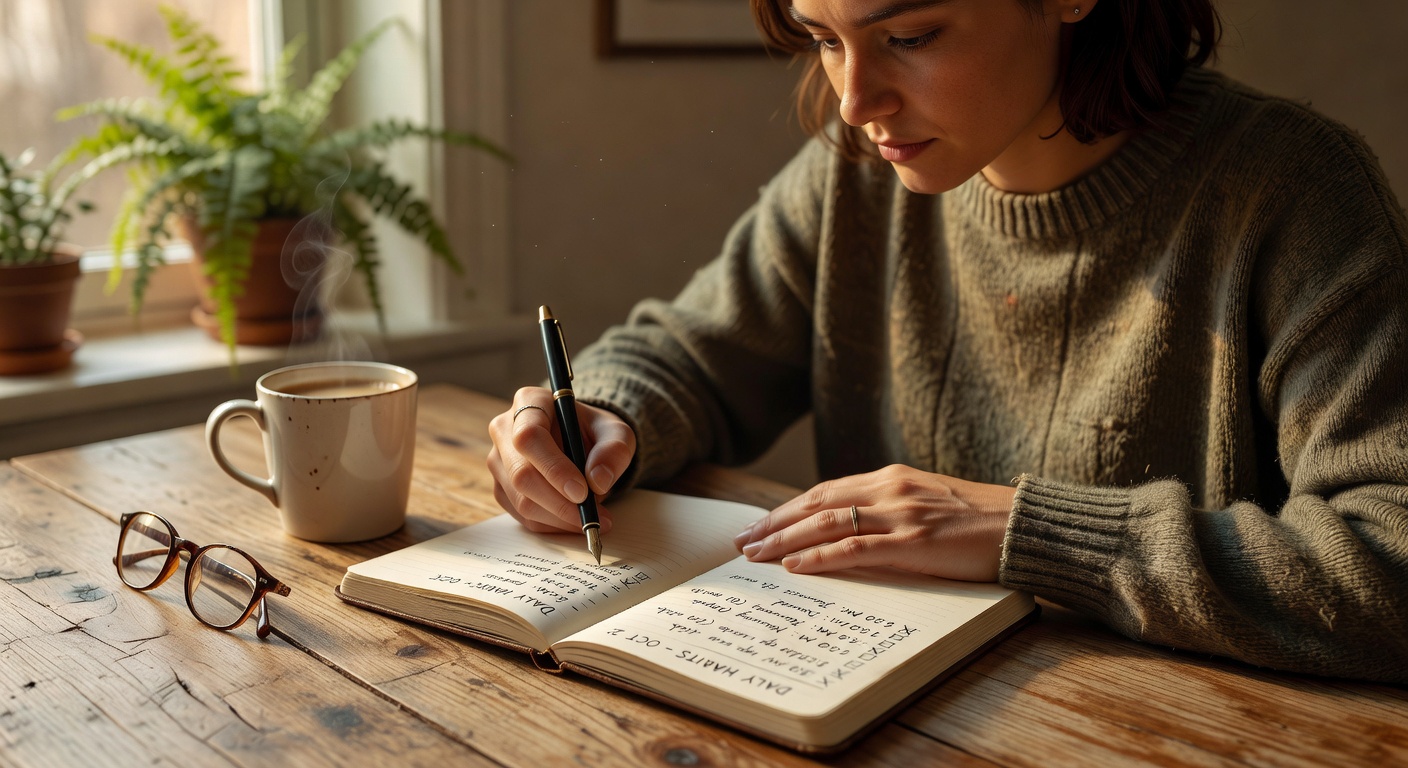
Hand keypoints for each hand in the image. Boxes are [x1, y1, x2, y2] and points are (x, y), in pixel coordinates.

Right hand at [486, 387, 636, 532]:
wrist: (582, 441)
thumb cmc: (595, 432)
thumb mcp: (616, 432)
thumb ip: (614, 450)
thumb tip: (598, 481)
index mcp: (529, 402)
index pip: (529, 437)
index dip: (554, 468)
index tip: (582, 491)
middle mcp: (505, 429)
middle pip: (521, 474)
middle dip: (559, 502)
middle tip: (593, 515)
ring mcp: (498, 461)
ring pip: (522, 500)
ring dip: (560, 517)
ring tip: (593, 516)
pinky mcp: (502, 488)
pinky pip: (523, 516)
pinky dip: (553, 524)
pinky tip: (575, 519)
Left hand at [732, 465, 1015, 581]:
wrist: (1025, 526)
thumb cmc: (981, 523)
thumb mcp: (929, 505)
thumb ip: (891, 511)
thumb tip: (851, 533)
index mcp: (892, 478)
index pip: (825, 491)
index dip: (788, 508)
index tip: (760, 525)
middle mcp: (890, 489)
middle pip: (815, 503)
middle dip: (773, 523)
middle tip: (740, 541)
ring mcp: (901, 514)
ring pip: (826, 523)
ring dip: (784, 540)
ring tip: (754, 555)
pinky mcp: (913, 542)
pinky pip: (854, 548)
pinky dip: (819, 557)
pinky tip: (795, 567)